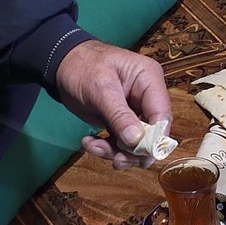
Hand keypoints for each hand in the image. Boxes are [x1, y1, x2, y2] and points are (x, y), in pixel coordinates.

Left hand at [55, 38, 171, 161]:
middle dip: (132, 150)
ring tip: (93, 147)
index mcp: (149, 80)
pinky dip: (106, 148)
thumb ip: (119, 114)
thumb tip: (136, 140)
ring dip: (116, 152)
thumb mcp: (100, 89)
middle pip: (152, 134)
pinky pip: (121, 143)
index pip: (162, 115)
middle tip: (114, 159)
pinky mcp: (121, 122)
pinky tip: (89, 142)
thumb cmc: (83, 67)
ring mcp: (134, 111)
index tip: (140, 156)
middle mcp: (147, 97)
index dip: (155, 139)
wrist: (63, 65)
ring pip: (136, 143)